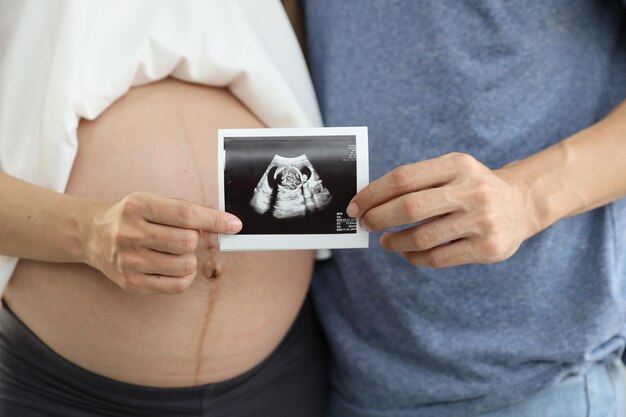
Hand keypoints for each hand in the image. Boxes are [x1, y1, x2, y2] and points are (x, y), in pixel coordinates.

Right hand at [83, 192, 241, 293]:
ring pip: (185, 265)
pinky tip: (177, 268)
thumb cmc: (131, 217)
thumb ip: (184, 210)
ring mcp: (129, 260)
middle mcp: (130, 233)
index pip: (186, 214)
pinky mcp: (130, 282)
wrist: (92, 235)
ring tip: (177, 252)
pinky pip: (176, 286)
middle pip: (188, 241)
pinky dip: (185, 277)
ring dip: (190, 259)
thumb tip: (223, 221)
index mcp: (137, 206)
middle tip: (185, 236)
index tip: (234, 225)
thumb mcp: (151, 202)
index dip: (215, 220)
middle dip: (195, 239)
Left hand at [347, 152, 538, 267]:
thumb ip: (417, 181)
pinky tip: (408, 253)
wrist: (522, 204)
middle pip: (410, 207)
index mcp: (457, 165)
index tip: (355, 205)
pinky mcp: (487, 247)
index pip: (404, 177)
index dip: (373, 193)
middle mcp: (471, 190)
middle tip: (365, 224)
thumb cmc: (472, 187)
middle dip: (378, 218)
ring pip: (422, 237)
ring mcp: (481, 220)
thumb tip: (369, 201)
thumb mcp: (452, 171)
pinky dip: (415, 257)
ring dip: (394, 242)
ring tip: (385, 241)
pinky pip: (438, 258)